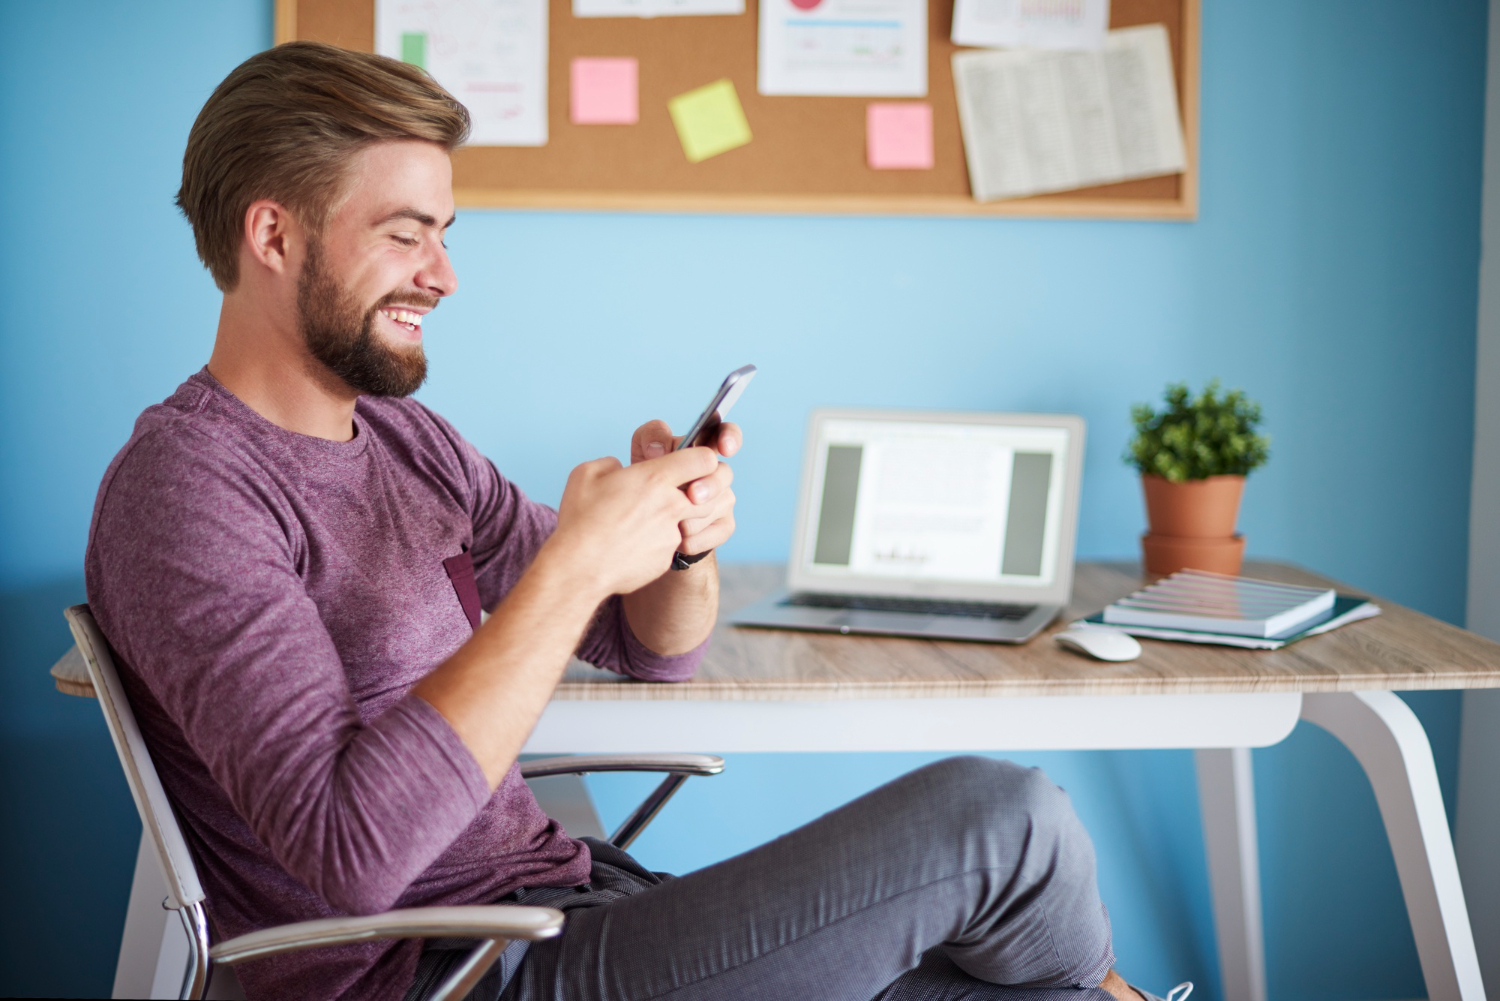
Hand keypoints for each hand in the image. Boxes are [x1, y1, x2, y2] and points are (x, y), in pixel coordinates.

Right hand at [551, 446, 718, 596]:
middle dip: (698, 492)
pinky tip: (634, 545)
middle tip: (673, 494)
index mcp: (654, 478)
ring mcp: (671, 535)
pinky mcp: (666, 558)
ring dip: (680, 518)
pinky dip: (658, 543)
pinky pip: (671, 545)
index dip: (701, 460)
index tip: (687, 466)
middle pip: (710, 493)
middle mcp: (671, 505)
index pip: (705, 459)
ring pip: (691, 521)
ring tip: (648, 520)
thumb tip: (619, 469)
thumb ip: (611, 464)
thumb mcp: (587, 474)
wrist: (578, 567)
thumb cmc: (580, 519)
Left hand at [630, 420, 740, 555]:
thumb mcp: (643, 452)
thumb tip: (658, 449)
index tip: (725, 447)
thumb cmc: (648, 481)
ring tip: (669, 523)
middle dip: (710, 485)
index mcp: (701, 450)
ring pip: (717, 506)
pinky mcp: (725, 526)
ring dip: (691, 516)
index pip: (725, 433)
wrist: (647, 525)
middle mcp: (717, 473)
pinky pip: (715, 532)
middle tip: (693, 495)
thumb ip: (652, 438)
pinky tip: (678, 541)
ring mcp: (724, 500)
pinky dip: (692, 539)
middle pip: (724, 473)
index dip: (731, 437)